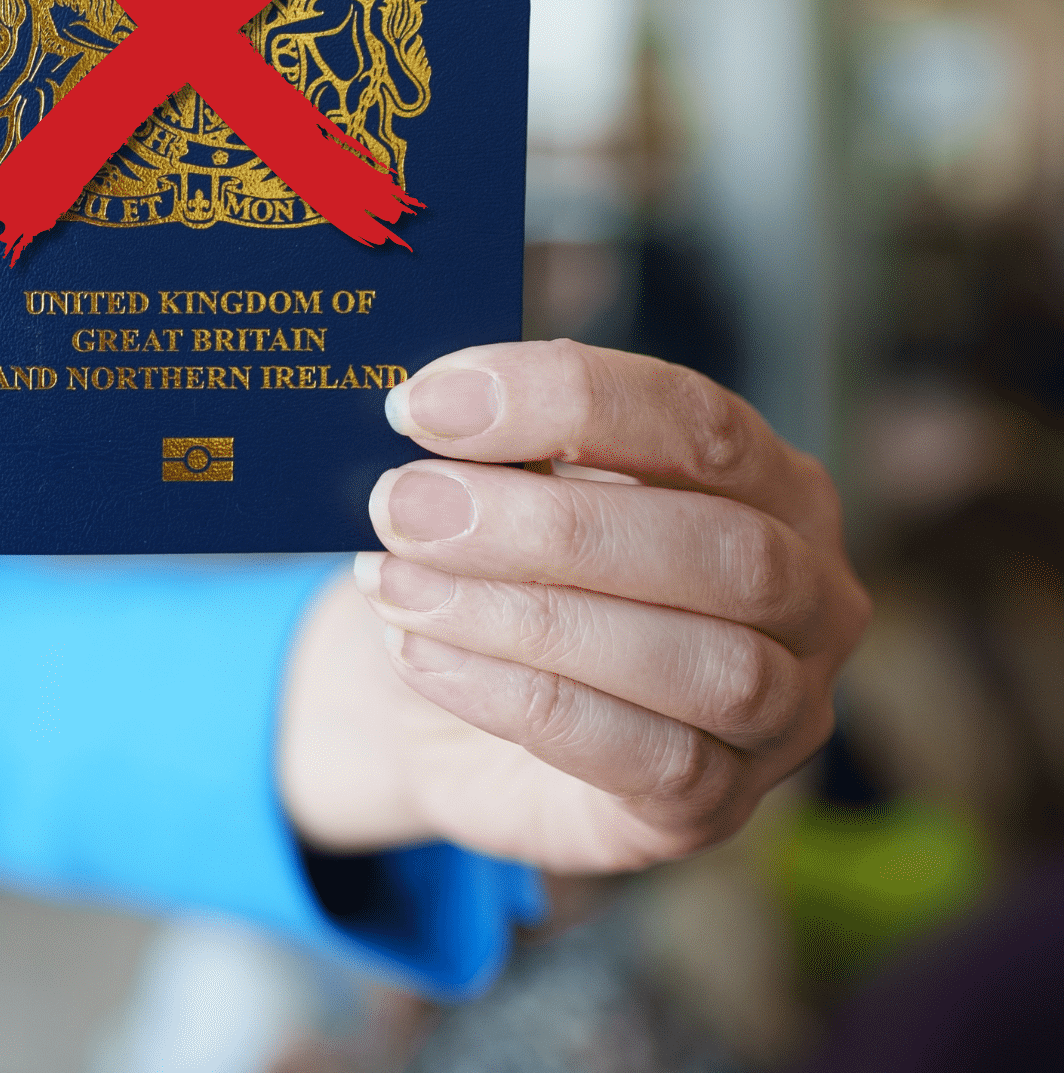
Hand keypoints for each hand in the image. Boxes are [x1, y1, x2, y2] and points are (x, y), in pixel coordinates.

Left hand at [278, 340, 868, 873]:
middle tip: (403, 504)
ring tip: (396, 584)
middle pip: (721, 548)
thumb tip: (429, 409)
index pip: (702, 424)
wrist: (456, 714)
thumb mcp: (505, 493)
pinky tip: (420, 652)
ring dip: (526, 617)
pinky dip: (514, 697)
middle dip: (546, 523)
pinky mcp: (712, 808)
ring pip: (697, 662)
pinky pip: (641, 757)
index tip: (425, 402)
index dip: (566, 400)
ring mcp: (782, 714)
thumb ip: (498, 450)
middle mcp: (812, 598)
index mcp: (776, 486)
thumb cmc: (504, 573)